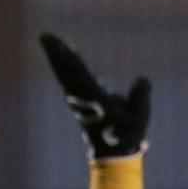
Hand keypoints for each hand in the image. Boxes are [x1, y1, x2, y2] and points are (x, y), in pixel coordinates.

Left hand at [41, 33, 150, 160]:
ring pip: (66, 74)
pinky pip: (73, 78)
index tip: (59, 47)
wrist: (112, 152)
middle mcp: (82, 98)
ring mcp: (81, 99)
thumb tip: (142, 80)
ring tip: (52, 41)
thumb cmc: (127, 136)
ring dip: (59, 57)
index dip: (69, 61)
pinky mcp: (84, 99)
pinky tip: (66, 53)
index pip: (79, 76)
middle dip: (56, 54)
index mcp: (93, 100)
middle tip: (44, 36)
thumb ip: (141, 98)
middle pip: (66, 71)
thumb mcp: (139, 119)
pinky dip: (68, 65)